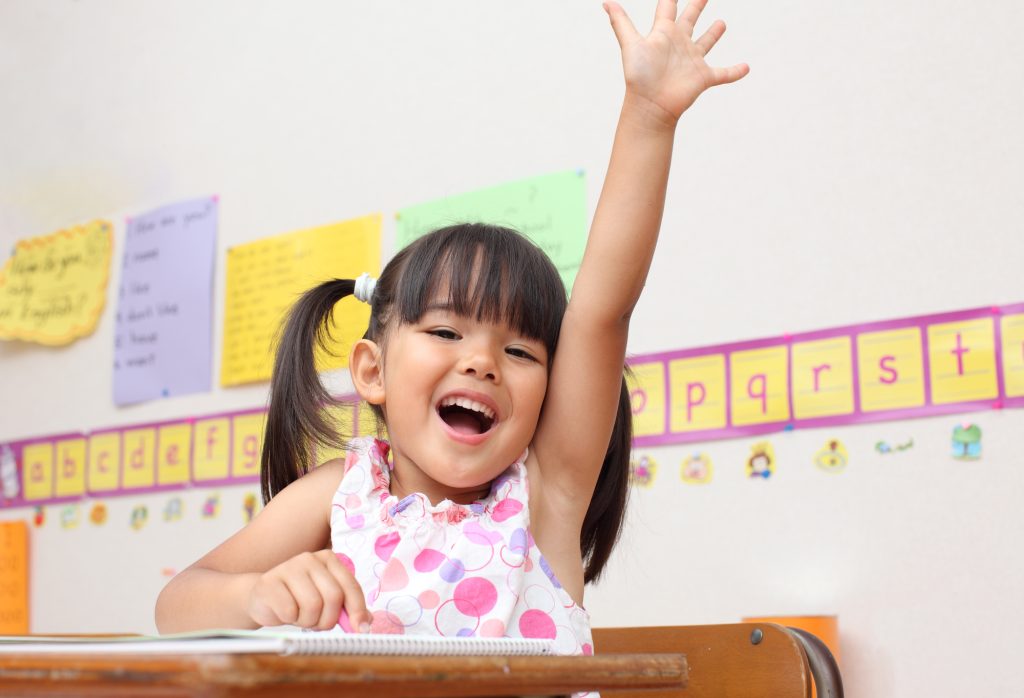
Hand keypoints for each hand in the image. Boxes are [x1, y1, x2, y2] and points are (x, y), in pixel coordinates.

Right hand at [247, 549, 369, 630]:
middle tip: (317, 623)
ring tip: (299, 615)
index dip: (358, 610)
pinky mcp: (269, 582)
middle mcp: (310, 558)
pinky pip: (289, 612)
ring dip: (307, 621)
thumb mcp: (326, 601)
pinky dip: (289, 619)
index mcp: (329, 559)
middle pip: (333, 597)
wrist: (263, 597)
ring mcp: (288, 567)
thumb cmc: (299, 599)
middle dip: (328, 619)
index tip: (361, 629)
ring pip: (312, 606)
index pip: (350, 586)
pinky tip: (283, 612)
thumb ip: (347, 609)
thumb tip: (366, 624)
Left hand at [604, 0, 748, 123]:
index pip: (668, 6)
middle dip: (697, 6)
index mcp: (663, 33)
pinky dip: (735, 72)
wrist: (650, 106)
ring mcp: (692, 61)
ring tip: (721, 23)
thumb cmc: (639, 76)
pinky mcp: (703, 77)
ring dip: (714, 34)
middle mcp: (679, 44)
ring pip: (706, 43)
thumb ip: (620, 22)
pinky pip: (724, 74)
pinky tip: (746, 67)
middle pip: (690, 19)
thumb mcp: (631, 45)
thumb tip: (605, 2)